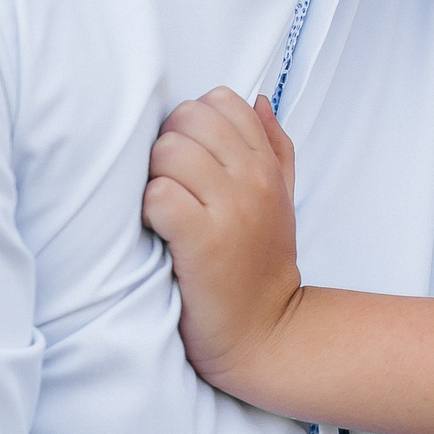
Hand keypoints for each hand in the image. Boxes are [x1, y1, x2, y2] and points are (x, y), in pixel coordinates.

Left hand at [142, 88, 305, 399]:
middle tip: (171, 185)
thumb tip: (259, 100)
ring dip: (155, 178)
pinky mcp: (201, 241)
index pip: (221, 100)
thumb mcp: (283, 198)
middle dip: (168, 146)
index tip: (190, 158)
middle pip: (188, 119)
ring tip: (163, 209)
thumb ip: (275, 146)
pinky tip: (159, 230)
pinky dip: (150, 209)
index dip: (194, 123)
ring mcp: (229, 209)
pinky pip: (160, 195)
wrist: (266, 333)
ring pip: (170, 151)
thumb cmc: (263, 264)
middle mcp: (252, 179)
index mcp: (266, 164)